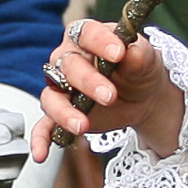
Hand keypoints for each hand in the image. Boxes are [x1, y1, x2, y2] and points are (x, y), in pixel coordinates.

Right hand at [38, 18, 185, 155]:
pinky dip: (40, 139)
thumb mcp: (147, 59)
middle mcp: (68, 59)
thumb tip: (130, 51)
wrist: (143, 96)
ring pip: (51, 97)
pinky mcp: (61, 115)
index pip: (86, 33)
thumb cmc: (139, 69)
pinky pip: (44, 126)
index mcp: (88, 37)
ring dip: (64, 112)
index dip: (100, 42)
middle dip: (88, 82)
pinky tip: (41, 154)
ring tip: (82, 126)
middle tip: (110, 96)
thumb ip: (138, 54)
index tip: (118, 54)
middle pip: (67, 66)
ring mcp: (62, 89)